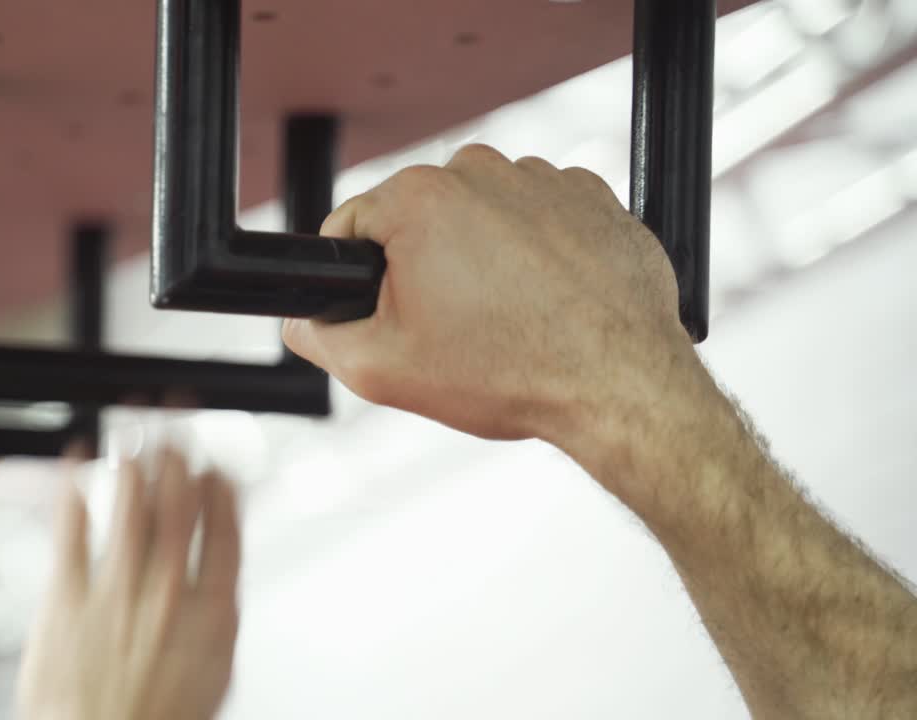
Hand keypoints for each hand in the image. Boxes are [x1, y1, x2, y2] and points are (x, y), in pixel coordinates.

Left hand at [17, 449, 240, 719]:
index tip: (218, 463)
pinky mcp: (66, 598)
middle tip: (178, 425)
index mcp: (211, 609)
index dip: (223, 485)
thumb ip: (218, 611)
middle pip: (178, 504)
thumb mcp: (215, 669)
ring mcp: (116, 590)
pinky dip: (75, 488)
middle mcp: (166, 591)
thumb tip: (222, 574)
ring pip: (129, 505)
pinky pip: (70, 529)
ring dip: (135, 458)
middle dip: (180, 455)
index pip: (224, 526)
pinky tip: (79, 461)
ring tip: (136, 429)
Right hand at [282, 145, 702, 455]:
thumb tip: (303, 321)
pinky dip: (537, 255)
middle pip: (419, 219)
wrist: (618, 386)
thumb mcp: (384, 370)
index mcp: (419, 198)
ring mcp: (544, 178)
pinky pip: (541, 220)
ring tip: (504, 320)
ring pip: (482, 217)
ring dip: (481, 259)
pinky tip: (546, 303)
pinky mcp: (594, 197)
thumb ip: (321, 339)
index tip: (382, 314)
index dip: (356, 277)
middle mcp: (481, 170)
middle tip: (448, 329)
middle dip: (422, 268)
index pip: (353, 224)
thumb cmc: (510, 373)